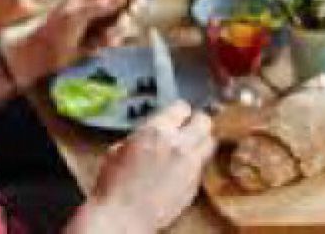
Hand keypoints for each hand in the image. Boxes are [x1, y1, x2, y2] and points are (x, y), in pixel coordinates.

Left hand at [6, 0, 136, 83]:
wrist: (43, 54)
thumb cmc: (55, 31)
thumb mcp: (75, 15)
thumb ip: (99, 6)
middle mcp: (95, 4)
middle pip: (123, 1)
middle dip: (127, 11)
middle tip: (129, 16)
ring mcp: (98, 20)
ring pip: (122, 20)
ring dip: (118, 30)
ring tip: (104, 40)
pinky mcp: (99, 36)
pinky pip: (115, 36)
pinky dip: (111, 41)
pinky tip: (97, 47)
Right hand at [86, 102, 215, 232]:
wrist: (123, 217)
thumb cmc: (114, 186)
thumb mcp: (119, 149)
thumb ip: (142, 136)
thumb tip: (151, 134)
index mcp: (156, 131)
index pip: (182, 107)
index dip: (179, 111)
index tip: (177, 114)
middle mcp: (178, 145)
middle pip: (204, 121)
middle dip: (197, 122)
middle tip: (190, 127)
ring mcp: (190, 166)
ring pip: (210, 143)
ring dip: (201, 141)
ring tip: (190, 146)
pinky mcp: (195, 185)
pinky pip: (202, 166)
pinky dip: (196, 163)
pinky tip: (182, 169)